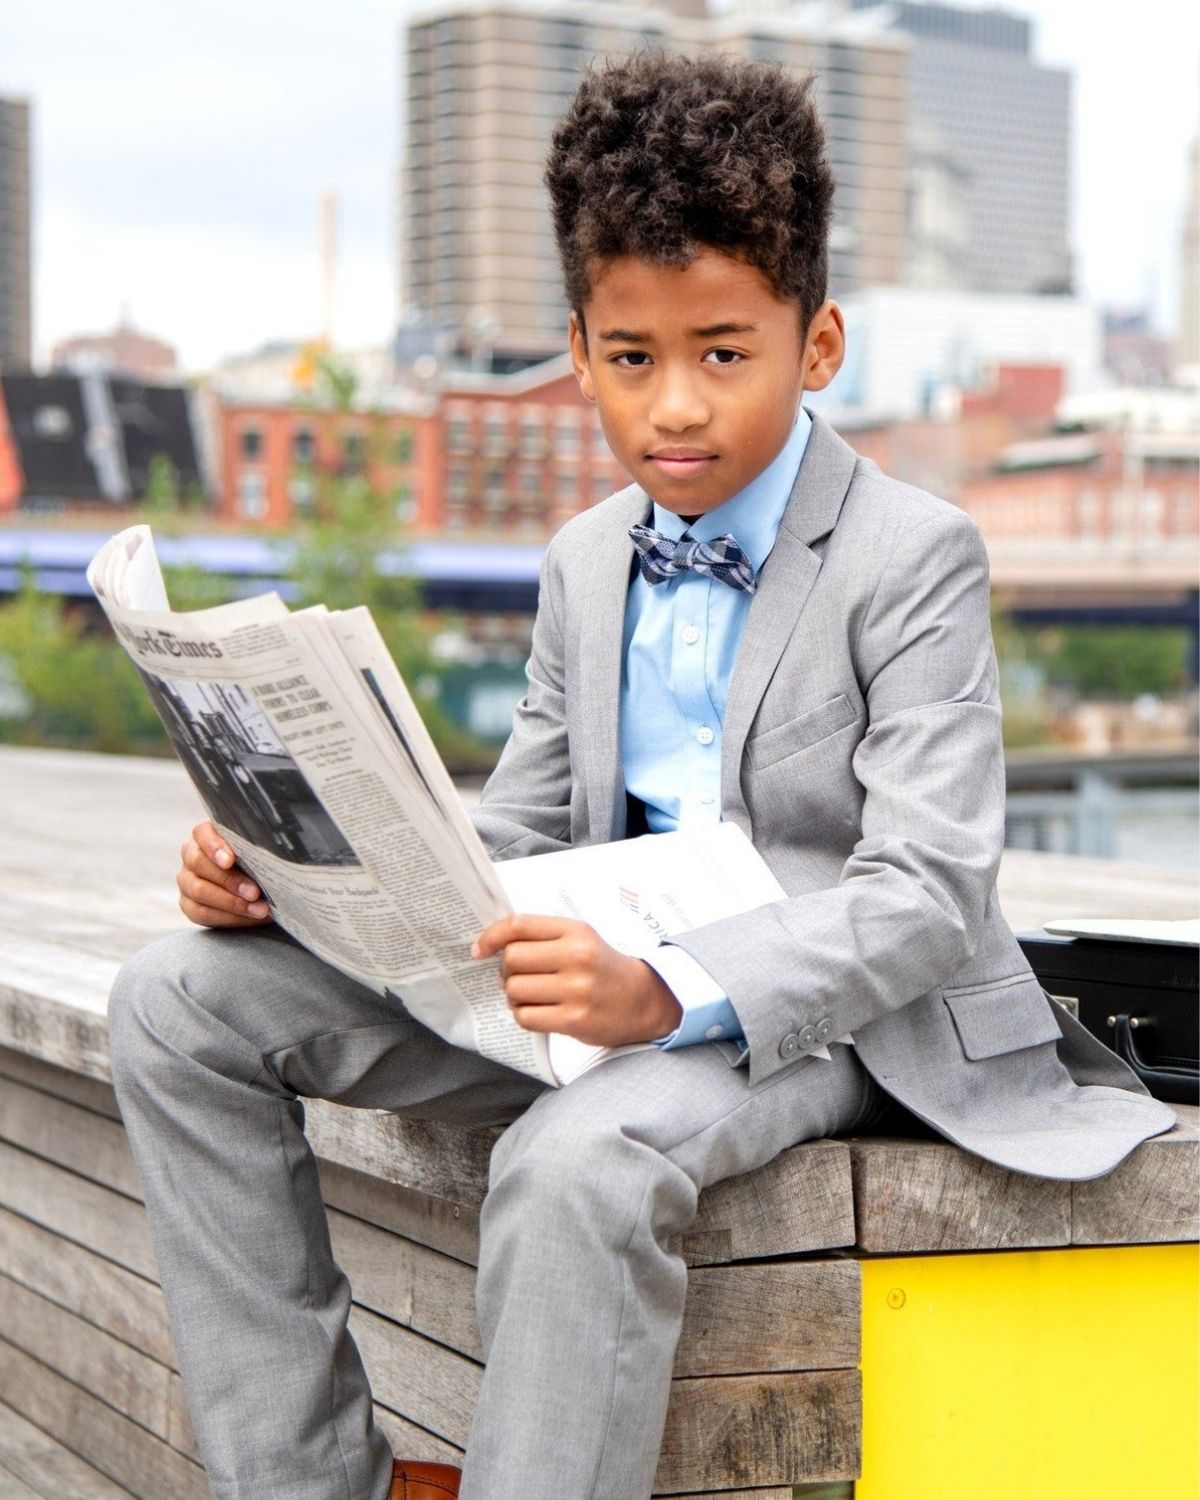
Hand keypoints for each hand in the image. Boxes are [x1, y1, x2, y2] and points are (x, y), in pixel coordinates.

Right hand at [176, 820, 272, 928]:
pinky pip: (201, 913)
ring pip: (199, 891)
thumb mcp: (260, 850)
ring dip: (232, 902)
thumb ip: (261, 847)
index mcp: (206, 834)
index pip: (202, 833)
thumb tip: (279, 855)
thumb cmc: (259, 860)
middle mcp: (191, 855)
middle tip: (255, 891)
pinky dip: (228, 917)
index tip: (231, 860)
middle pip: (199, 863)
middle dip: (230, 880)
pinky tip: (249, 917)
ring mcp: (187, 881)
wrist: (258, 885)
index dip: (214, 846)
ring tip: (259, 909)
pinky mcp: (189, 904)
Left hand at [472, 915, 682, 1047]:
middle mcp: (576, 956)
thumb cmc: (602, 968)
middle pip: (512, 959)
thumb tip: (494, 945)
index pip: (519, 925)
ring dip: (513, 996)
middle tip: (515, 977)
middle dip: (505, 971)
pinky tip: (537, 1012)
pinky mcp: (575, 1019)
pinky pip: (526, 1017)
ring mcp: (576, 989)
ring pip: (515, 990)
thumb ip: (543, 936)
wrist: (643, 1000)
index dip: (491, 936)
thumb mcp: (580, 939)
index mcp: (575, 931)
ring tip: (528, 996)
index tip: (479, 949)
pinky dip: (523, 1015)